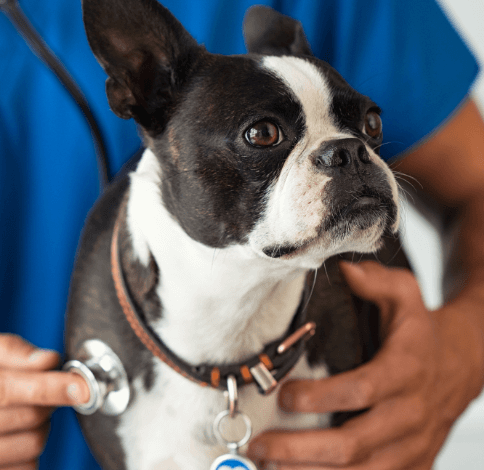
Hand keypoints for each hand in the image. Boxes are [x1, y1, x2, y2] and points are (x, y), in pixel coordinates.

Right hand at [0, 323, 89, 469]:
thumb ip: (4, 347)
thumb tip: (48, 360)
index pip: (8, 390)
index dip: (52, 388)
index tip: (82, 386)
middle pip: (24, 422)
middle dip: (49, 403)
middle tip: (46, 388)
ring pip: (26, 450)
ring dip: (40, 427)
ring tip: (23, 409)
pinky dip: (26, 450)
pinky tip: (10, 433)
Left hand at [246, 261, 483, 468]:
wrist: (466, 364)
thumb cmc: (421, 331)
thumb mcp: (405, 295)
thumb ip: (375, 281)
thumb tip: (344, 271)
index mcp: (405, 371)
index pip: (362, 391)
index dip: (321, 398)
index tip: (282, 395)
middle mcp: (411, 414)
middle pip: (354, 444)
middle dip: (301, 449)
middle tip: (259, 445)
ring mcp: (413, 446)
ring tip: (268, 467)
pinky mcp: (413, 465)